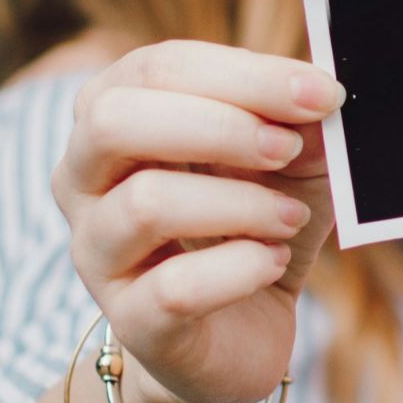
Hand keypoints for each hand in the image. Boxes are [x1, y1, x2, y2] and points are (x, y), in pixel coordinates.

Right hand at [52, 40, 343, 402]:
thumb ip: (300, 123)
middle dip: (219, 126)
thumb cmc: (254, 225)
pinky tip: (273, 263)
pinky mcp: (131, 321)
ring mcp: (97, 253)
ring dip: (240, 203)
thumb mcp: (290, 162)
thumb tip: (319, 93)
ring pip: (145, 203)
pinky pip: (174, 288)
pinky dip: (241, 268)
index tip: (320, 92)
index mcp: (113, 116)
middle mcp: (83, 179)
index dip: (245, 74)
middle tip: (287, 149)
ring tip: (290, 218)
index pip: (158, 68)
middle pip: (114, 120)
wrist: (241, 335)